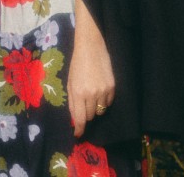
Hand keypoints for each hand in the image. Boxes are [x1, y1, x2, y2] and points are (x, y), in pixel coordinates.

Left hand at [68, 0, 114, 137]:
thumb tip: (74, 119)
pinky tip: (100, 89)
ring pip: (100, 111)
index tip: (78, 135)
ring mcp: (104, 91)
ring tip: (92, 93)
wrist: (92, 48)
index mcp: (78, 93)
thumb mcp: (70, 83)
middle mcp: (92, 94)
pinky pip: (108, 102)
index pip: (80, 118)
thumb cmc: (77, 65)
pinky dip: (104, 100)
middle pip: (90, 116)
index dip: (79, 129)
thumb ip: (72, 102)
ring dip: (95, 107)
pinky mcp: (113, 87)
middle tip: (84, 102)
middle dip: (86, 113)